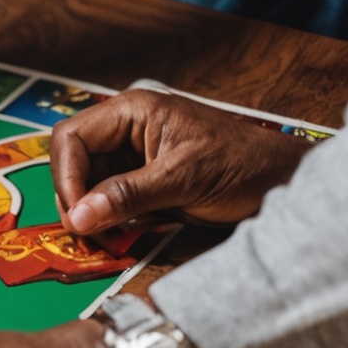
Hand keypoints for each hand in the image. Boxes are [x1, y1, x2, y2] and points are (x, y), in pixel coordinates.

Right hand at [53, 88, 309, 235]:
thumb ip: (127, 195)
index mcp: (133, 112)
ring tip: (105, 236)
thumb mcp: (183, 179)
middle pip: (72, 161)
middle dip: (75, 197)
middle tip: (86, 230)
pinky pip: (106, 198)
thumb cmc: (243, 164)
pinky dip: (106, 219)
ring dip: (90, 213)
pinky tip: (118, 232)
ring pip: (85, 184)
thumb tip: (79, 216)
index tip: (76, 213)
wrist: (281, 181)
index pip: (72, 139)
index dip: (66, 176)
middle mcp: (125, 130)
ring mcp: (131, 156)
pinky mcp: (139, 180)